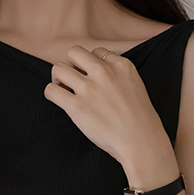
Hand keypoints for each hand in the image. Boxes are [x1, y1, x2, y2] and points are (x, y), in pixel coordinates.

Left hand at [42, 45, 176, 178]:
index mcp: (121, 65)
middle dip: (71, 65)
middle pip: (74, 52)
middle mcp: (104, 71)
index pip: (97, 51)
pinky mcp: (76, 106)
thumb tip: (96, 76)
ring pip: (58, 68)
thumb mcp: (136, 86)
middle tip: (74, 80)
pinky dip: (52, 94)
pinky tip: (60, 101)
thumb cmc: (141, 121)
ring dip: (58, 78)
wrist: (142, 143)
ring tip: (65, 90)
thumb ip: (118, 75)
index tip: (92, 77)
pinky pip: (51, 90)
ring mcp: (89, 88)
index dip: (91, 64)